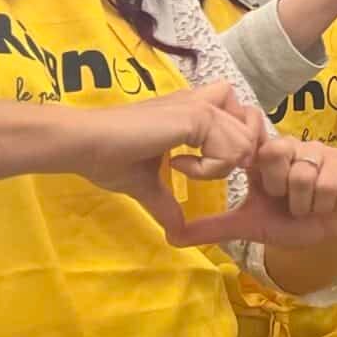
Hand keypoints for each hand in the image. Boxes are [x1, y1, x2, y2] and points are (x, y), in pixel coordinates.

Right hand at [69, 84, 267, 238]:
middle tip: (205, 170)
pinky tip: (179, 166)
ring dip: (223, 165)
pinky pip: (229, 149)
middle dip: (238, 157)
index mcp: (194, 110)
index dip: (237, 146)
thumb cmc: (108, 158)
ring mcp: (199, 106)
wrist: (82, 144)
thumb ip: (168, 204)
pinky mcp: (194, 115)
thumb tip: (176, 235)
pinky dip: (210, 168)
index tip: (208, 169)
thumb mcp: (148, 184)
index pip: (244, 118)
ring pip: (247, 140)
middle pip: (253, 125)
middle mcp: (201, 102)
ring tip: (187, 169)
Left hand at [171, 132, 336, 250]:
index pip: (248, 141)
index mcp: (262, 157)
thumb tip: (171, 236)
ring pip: (300, 173)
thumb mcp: (248, 225)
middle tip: (283, 200)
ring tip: (304, 206)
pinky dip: (320, 204)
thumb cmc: (289, 222)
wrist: (329, 234)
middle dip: (278, 188)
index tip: (242, 174)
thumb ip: (213, 226)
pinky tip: (322, 206)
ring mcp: (316, 152)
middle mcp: (289, 148)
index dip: (243, 156)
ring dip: (301, 202)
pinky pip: (325, 182)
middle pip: (274, 153)